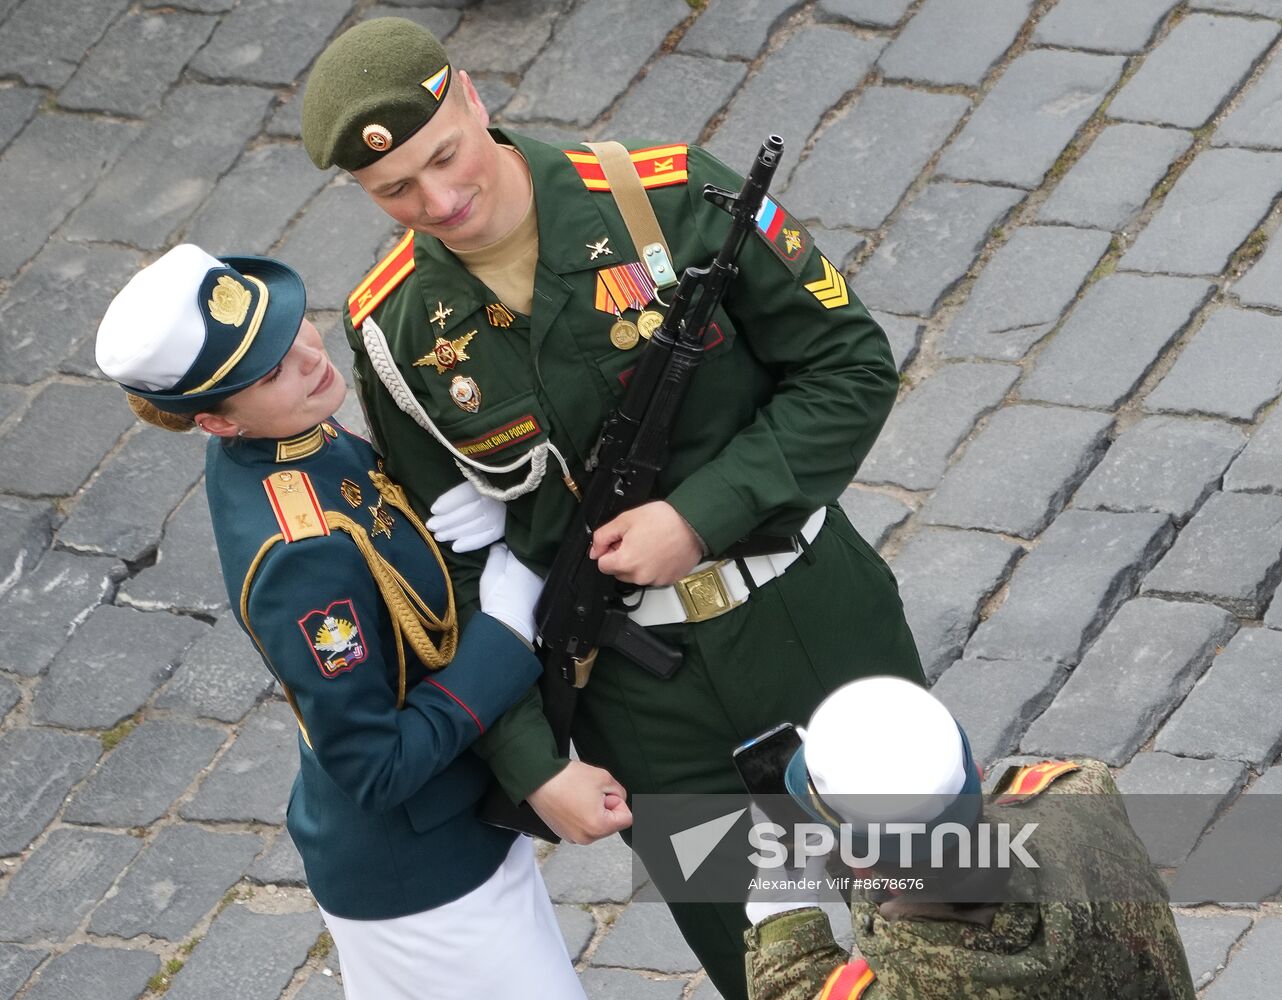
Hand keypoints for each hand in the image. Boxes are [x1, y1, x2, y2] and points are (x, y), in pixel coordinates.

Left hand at [427, 480, 505, 551]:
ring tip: (438, 536)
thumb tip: (441, 499)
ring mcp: (500, 515)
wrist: (509, 492)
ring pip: (475, 526)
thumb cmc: (485, 484)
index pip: (467, 493)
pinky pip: (485, 538)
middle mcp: (496, 499)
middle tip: (431, 526)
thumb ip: (462, 485)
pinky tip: (455, 547)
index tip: (434, 509)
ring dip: (454, 532)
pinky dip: (470, 543)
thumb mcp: (475, 476)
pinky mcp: (503, 528)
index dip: (450, 502)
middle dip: (448, 520)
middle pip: (469, 511)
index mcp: (488, 481)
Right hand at [478, 543, 542, 642]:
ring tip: (516, 568)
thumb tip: (502, 544)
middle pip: (528, 554)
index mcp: (524, 559)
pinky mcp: (543, 591)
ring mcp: (542, 579)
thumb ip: (496, 553)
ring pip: (533, 565)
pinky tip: (523, 580)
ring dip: (527, 564)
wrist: (510, 625)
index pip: (517, 544)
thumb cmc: (498, 597)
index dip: (509, 543)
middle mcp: (537, 566)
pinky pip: (537, 576)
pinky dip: (531, 575)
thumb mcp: (491, 572)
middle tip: (508, 555)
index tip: (503, 546)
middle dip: (520, 553)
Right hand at [527, 761, 632, 843]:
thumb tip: (618, 800)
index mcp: (598, 827)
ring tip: (579, 796)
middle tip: (590, 793)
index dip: (618, 802)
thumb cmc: (567, 779)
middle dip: (606, 807)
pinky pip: (582, 826)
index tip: (605, 793)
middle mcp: (585, 838)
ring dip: (593, 811)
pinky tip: (571, 801)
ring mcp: (572, 837)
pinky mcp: (562, 833)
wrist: (538, 779)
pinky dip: (580, 815)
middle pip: (611, 824)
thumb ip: (620, 792)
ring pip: (596, 825)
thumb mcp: (604, 778)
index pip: (626, 819)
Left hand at [589, 501, 702, 585]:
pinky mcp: (668, 580)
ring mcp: (655, 580)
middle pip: (618, 572)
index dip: (608, 550)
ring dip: (638, 563)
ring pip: (636, 575)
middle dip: (622, 557)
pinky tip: (660, 552)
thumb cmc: (664, 520)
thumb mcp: (626, 519)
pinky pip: (653, 577)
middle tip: (636, 539)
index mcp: (625, 562)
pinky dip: (653, 567)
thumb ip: (603, 536)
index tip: (618, 541)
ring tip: (651, 544)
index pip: (602, 564)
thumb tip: (595, 550)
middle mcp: (639, 576)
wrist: (694, 524)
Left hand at [744, 803, 829, 924]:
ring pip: (773, 872)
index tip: (754, 805)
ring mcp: (757, 893)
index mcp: (769, 871)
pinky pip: (771, 884)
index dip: (761, 821)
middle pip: (773, 857)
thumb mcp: (810, 886)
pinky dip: (784, 880)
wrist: (787, 946)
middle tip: (802, 841)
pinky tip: (797, 881)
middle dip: (787, 849)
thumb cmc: (798, 913)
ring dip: (788, 867)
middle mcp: (759, 879)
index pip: (765, 840)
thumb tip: (828, 841)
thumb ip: (817, 862)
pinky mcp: (759, 904)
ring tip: (806, 863)